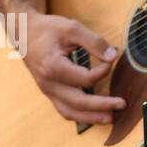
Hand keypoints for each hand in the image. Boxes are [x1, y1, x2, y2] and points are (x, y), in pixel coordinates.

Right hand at [21, 11, 124, 125]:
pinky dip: (79, 115)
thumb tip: (113, 55)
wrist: (24, 34)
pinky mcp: (50, 92)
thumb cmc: (47, 30)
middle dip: (101, 106)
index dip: (103, 71)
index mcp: (53, 67)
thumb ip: (94, 42)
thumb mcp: (72, 28)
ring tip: (109, 118)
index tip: (111, 59)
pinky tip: (93, 115)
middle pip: (78, 102)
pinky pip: (64, 109)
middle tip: (121, 104)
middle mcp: (49, 83)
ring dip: (90, 117)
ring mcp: (48, 90)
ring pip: (69, 111)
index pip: (85, 78)